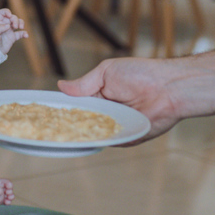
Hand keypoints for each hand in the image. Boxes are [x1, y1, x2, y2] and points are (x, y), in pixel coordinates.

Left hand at [0, 8, 27, 53]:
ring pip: (17, 23)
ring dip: (21, 23)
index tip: (9, 15)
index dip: (6, 12)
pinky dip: (24, 33)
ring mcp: (9, 30)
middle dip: (15, 20)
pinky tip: (26, 35)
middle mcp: (4, 25)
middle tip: (15, 26)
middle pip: (12, 17)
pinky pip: (20, 33)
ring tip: (21, 28)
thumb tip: (8, 25)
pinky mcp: (13, 37)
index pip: (2, 13)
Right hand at [57, 57, 183, 140]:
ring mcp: (116, 127)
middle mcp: (106, 114)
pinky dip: (100, 139)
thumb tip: (61, 86)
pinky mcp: (128, 138)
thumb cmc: (141, 74)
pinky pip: (110, 141)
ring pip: (93, 134)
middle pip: (82, 123)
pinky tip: (88, 135)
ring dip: (82, 133)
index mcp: (99, 97)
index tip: (45, 111)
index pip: (76, 106)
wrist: (168, 87)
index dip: (62, 108)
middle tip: (49, 125)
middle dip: (68, 124)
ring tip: (64, 132)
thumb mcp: (107, 72)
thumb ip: (84, 83)